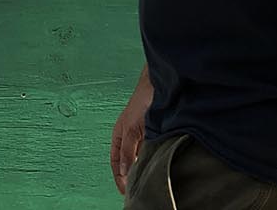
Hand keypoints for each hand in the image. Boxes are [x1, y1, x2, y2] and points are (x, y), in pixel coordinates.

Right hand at [110, 72, 152, 193]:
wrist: (160, 85)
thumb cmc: (143, 101)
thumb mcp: (132, 128)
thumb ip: (126, 150)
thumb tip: (122, 170)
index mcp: (119, 135)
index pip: (115, 162)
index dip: (119, 177)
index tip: (125, 191)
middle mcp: (129, 137)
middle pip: (126, 162)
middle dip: (129, 175)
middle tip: (135, 190)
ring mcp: (141, 135)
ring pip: (139, 158)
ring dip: (140, 168)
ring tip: (145, 180)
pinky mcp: (153, 133)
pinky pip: (149, 152)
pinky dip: (150, 160)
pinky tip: (155, 165)